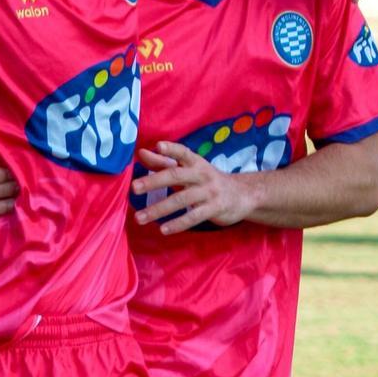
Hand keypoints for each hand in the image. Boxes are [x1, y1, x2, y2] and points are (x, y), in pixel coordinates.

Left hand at [133, 143, 253, 233]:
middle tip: (134, 188)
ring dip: (159, 209)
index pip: (182, 152)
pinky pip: (194, 217)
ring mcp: (209, 192)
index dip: (171, 149)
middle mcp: (202, 174)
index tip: (157, 146)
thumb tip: (141, 153)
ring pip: (181, 200)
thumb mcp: (189, 169)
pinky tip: (163, 230)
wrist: (243, 194)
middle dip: (154, 181)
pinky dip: (178, 223)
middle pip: (176, 176)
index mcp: (195, 162)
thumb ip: (164, 162)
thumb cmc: (208, 180)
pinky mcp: (215, 208)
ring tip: (140, 218)